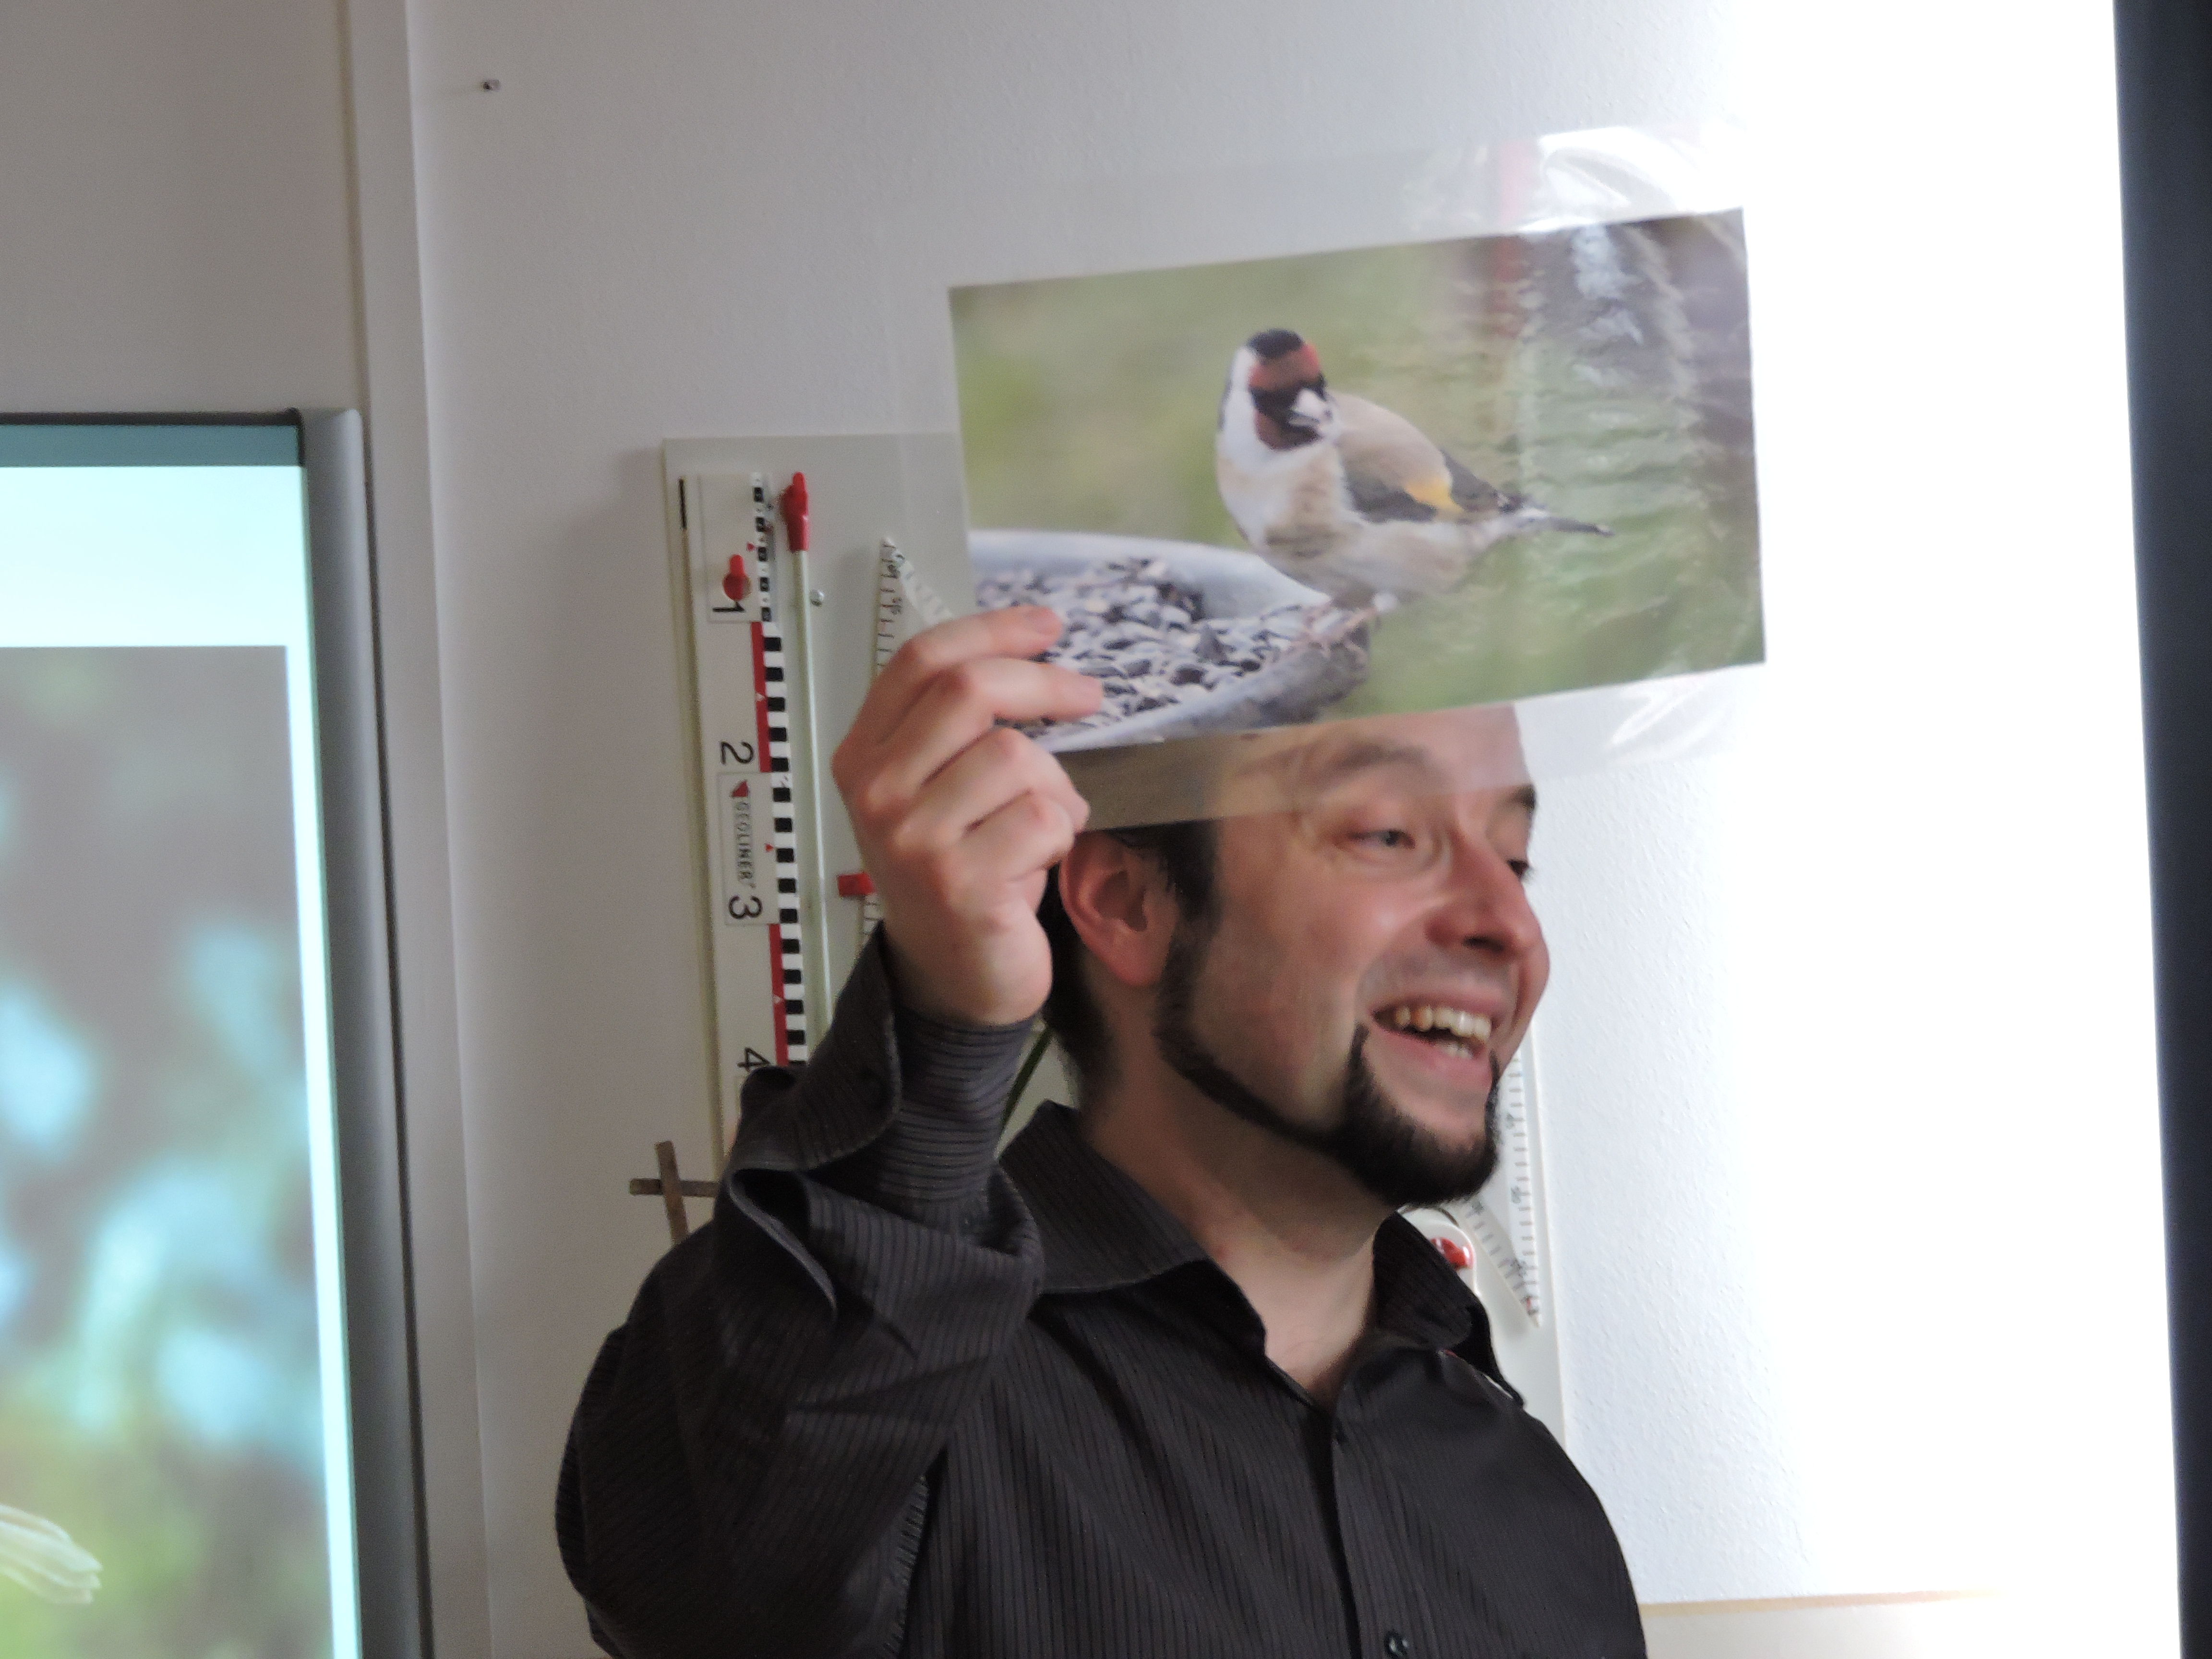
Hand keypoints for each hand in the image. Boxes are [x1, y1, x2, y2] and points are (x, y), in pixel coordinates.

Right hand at [832, 607, 1100, 1025]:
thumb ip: (959, 728)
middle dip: (1045, 685)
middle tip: (1088, 697)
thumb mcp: (939, 789)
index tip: (1047, 625)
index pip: (921, 661)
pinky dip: (1063, 833)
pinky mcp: (959, 882)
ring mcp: (912, 838)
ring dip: (1057, 787)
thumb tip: (1036, 652)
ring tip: (1047, 824)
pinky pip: (1043, 818)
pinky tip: (1042, 859)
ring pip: (1017, 758)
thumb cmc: (962, 870)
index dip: (991, 629)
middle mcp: (875, 792)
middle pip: (969, 691)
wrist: (954, 976)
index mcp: (863, 755)